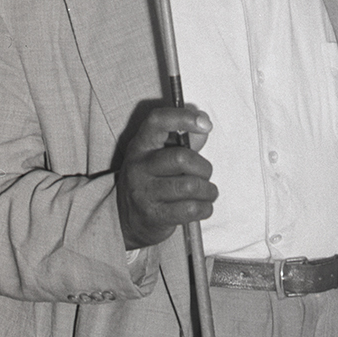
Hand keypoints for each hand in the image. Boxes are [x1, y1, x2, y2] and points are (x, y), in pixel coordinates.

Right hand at [116, 105, 216, 248]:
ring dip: (208, 191)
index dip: (183, 117)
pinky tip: (202, 207)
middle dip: (204, 168)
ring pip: (190, 186)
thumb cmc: (153, 182)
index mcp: (141, 145)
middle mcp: (138, 166)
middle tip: (204, 176)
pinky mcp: (153, 215)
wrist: (129, 219)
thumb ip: (185, 140)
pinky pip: (190, 209)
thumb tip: (204, 124)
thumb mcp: (161, 156)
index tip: (205, 124)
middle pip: (181, 158)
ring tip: (207, 193)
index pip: (157, 121)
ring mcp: (143, 192)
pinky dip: (205, 208)